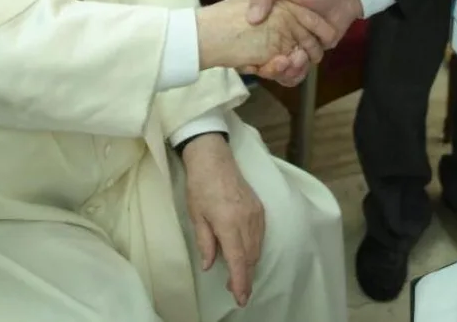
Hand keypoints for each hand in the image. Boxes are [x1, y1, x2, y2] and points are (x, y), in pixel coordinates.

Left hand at [182, 135, 264, 306]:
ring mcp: (255, 214)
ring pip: (257, 248)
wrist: (214, 159)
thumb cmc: (200, 186)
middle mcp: (246, 220)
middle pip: (250, 257)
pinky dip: (253, 249)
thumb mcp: (197, 216)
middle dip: (245, 277)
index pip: (238, 260)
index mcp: (229, 223)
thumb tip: (210, 265)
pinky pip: (260, 236)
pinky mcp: (259, 208)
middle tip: (236, 292)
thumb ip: (205, 243)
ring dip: (249, 264)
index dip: (240, 281)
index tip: (241, 298)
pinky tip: (245, 254)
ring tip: (238, 276)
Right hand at [196, 0, 336, 72]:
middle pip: (262, 64)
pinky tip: (303, 62)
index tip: (255, 62)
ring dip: (287, 71)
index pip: (245, 47)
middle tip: (283, 61)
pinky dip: (298, 73)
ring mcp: (288, 49)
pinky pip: (295, 74)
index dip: (248, 59)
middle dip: (272, 68)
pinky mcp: (304, 57)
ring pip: (279, 72)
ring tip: (298, 59)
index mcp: (263, 24)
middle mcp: (272, 38)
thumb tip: (251, 20)